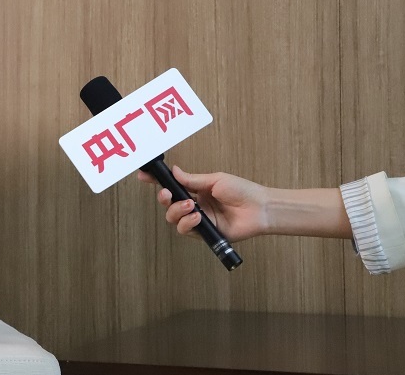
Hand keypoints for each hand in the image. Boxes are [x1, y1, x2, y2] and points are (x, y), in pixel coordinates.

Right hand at [137, 165, 269, 242]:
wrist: (260, 208)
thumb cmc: (242, 191)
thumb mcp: (215, 180)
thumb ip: (192, 179)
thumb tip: (173, 171)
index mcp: (196, 190)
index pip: (172, 186)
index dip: (157, 182)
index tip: (144, 176)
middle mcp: (195, 205)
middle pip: (168, 205)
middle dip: (164, 199)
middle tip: (168, 194)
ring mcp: (199, 219)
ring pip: (174, 219)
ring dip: (177, 212)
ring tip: (191, 206)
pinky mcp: (205, 233)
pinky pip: (186, 230)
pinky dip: (188, 223)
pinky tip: (197, 216)